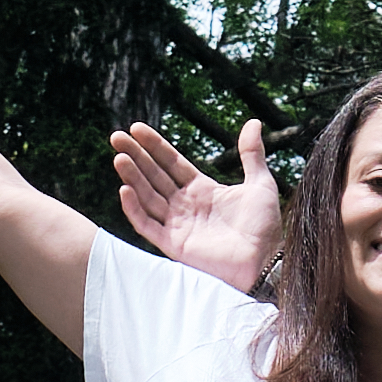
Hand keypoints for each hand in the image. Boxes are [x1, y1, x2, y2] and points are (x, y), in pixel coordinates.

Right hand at [112, 112, 279, 291]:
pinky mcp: (174, 245)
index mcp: (203, 190)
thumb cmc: (265, 227)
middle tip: (116, 136)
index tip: (137, 128)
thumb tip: (253, 122)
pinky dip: (135, 209)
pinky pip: (148, 225)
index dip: (154, 145)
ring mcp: (178, 225)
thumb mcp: (260, 183)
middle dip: (135, 156)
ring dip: (132, 177)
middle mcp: (186, 206)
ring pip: (148, 197)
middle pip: (154, 176)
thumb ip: (251, 154)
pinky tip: (125, 190)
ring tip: (119, 157)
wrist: (266, 260)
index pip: (171, 163)